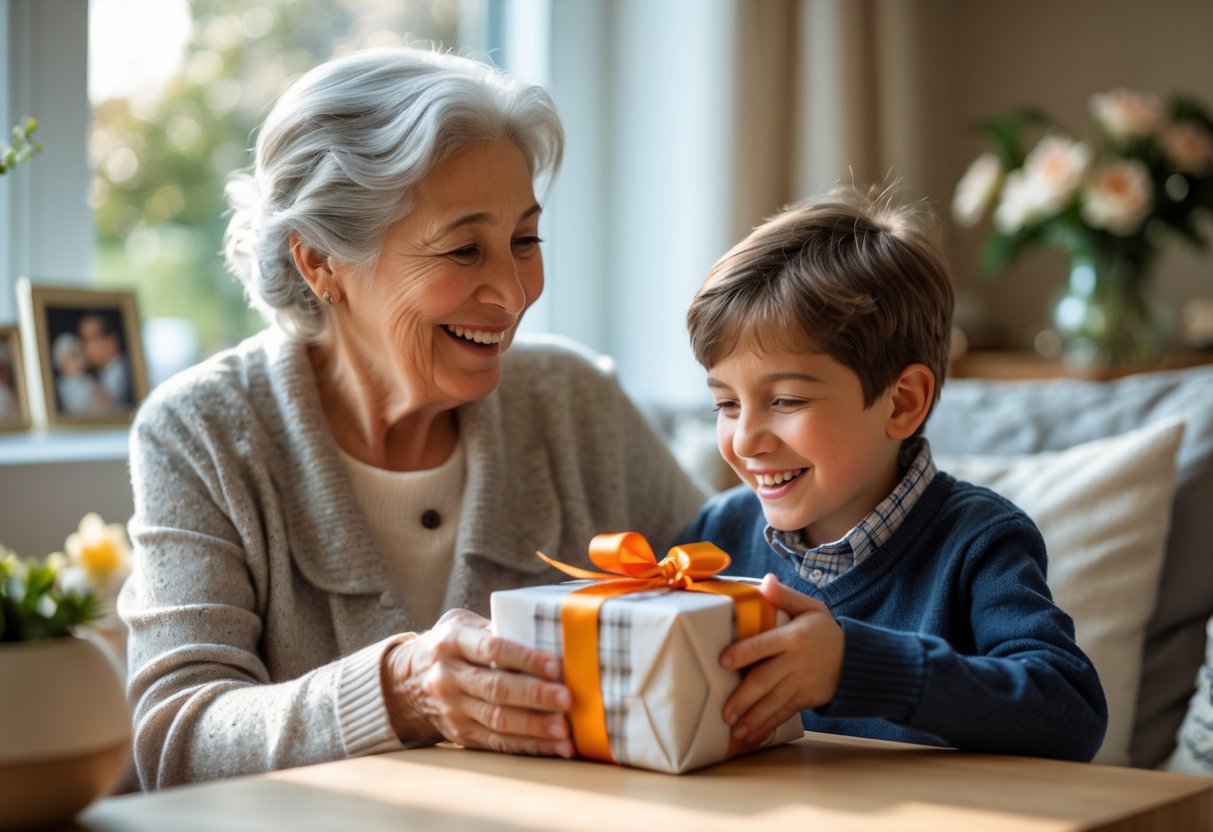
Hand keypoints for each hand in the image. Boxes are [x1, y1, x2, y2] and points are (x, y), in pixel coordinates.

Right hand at [381, 608, 573, 756]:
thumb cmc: (449, 645)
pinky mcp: (459, 734)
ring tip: (564, 730)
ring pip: (497, 720)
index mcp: (453, 642)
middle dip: (535, 695)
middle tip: (566, 699)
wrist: (406, 680)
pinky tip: (554, 746)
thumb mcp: (462, 625)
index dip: (525, 658)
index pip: (492, 649)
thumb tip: (541, 632)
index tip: (555, 665)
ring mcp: (452, 709)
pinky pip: (497, 743)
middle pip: (496, 689)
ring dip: (534, 727)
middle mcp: (448, 677)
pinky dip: (528, 745)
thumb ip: (494, 627)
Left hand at [719, 573, 842, 745]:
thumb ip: (785, 596)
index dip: (744, 653)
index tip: (723, 661)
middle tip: (725, 712)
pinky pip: (784, 714)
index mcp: (794, 637)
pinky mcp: (806, 699)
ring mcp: (802, 683)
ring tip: (735, 731)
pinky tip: (752, 738)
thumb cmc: (825, 630)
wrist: (857, 659)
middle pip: (766, 680)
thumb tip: (765, 581)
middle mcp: (797, 662)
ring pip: (773, 702)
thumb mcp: (810, 607)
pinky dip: (768, 726)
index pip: (764, 645)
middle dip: (744, 698)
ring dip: (753, 718)